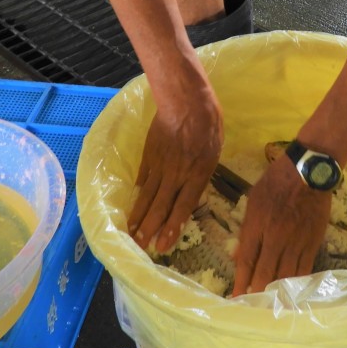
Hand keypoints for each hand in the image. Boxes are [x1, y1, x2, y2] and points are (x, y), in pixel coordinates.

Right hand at [127, 90, 223, 253]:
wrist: (187, 101)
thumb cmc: (209, 123)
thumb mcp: (215, 151)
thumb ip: (203, 172)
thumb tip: (194, 186)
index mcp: (197, 175)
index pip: (183, 207)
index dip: (172, 227)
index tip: (163, 245)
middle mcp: (176, 175)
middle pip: (160, 206)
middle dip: (150, 229)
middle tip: (141, 247)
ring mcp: (160, 166)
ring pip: (148, 196)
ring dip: (139, 216)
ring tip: (131, 233)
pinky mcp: (149, 155)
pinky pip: (143, 178)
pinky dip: (138, 193)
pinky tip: (133, 205)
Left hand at [232, 155, 330, 295]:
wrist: (309, 172)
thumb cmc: (276, 182)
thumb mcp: (254, 200)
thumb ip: (246, 230)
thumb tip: (236, 257)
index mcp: (257, 225)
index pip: (247, 260)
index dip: (240, 281)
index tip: (236, 298)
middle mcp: (276, 237)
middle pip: (265, 272)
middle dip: (257, 292)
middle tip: (252, 308)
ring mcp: (296, 241)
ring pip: (285, 275)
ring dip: (277, 292)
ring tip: (271, 305)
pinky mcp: (313, 243)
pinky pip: (304, 269)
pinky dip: (296, 283)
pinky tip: (292, 293)